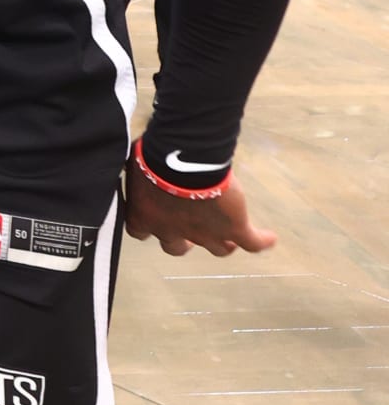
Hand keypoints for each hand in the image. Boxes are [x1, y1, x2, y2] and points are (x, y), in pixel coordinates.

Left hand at [123, 149, 275, 256]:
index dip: (150, 227)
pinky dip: (261, 240)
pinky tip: (270, 238)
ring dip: (222, 243)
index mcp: (145, 216)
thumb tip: (134, 158)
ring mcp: (206, 233)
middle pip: (177, 247)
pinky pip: (251, 242)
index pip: (140, 232)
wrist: (182, 161)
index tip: (155, 219)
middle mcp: (173, 231)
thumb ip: (138, 171)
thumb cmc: (153, 156)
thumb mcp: (136, 163)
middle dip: (184, 241)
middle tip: (190, 232)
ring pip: (217, 249)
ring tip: (230, 238)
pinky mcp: (233, 227)